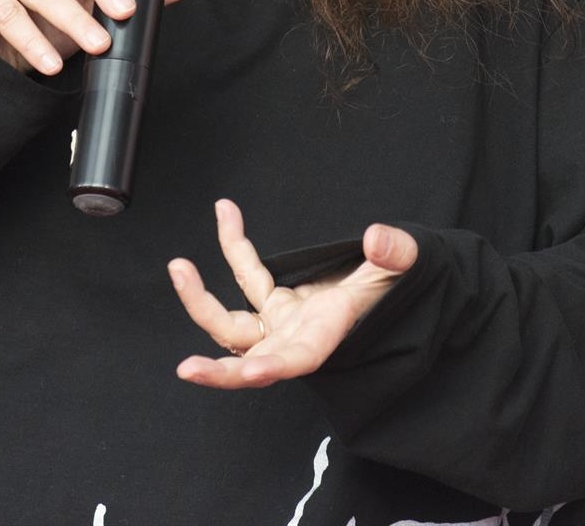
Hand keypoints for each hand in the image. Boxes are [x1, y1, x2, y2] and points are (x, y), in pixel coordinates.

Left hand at [167, 198, 418, 388]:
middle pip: (251, 359)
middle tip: (187, 369)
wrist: (397, 283)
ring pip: (233, 325)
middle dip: (219, 371)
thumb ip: (395, 254)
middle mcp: (298, 336)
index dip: (275, 366)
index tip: (251, 372)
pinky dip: (234, 246)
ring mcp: (284, 321)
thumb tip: (377, 238)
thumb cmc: (401, 282)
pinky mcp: (277, 303)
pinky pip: (247, 276)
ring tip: (177, 267)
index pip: (300, 358)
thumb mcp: (407, 265)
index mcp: (328, 334)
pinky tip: (226, 212)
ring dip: (200, 301)